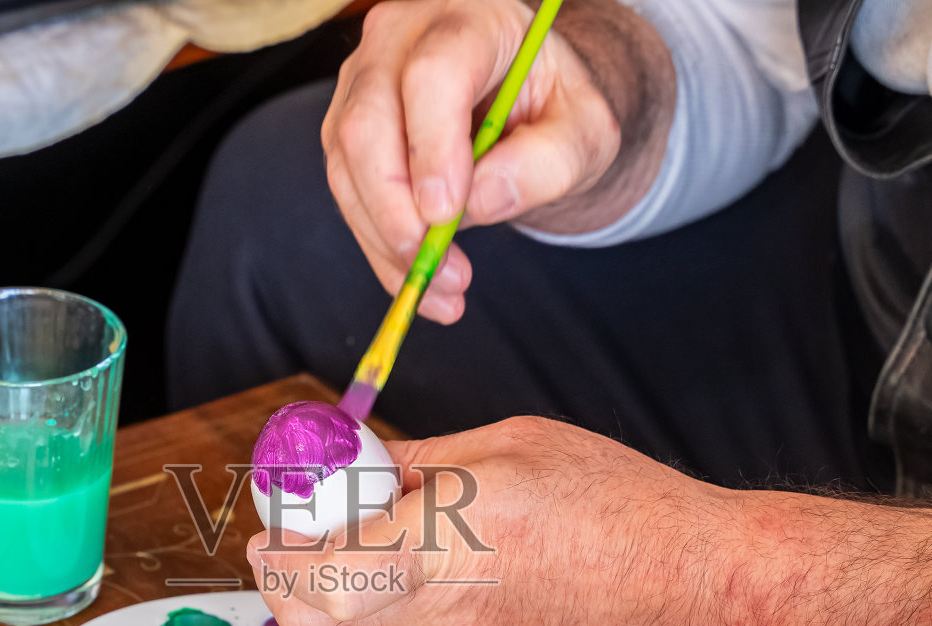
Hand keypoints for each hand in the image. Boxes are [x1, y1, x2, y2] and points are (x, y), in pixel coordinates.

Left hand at [249, 416, 733, 625]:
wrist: (699, 583)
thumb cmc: (619, 503)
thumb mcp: (509, 445)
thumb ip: (424, 463)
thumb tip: (367, 468)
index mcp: (443, 547)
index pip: (317, 577)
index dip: (278, 555)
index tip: (277, 524)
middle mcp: (445, 612)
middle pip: (322, 621)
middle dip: (292, 581)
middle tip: (304, 537)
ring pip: (374, 621)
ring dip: (361, 577)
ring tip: (408, 525)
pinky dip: (415, 591)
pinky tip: (464, 553)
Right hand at [321, 0, 674, 322]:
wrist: (527, 105)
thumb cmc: (556, 109)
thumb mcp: (585, 132)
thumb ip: (549, 161)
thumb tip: (480, 200)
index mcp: (468, 17)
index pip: (432, 75)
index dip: (432, 149)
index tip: (446, 217)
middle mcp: (399, 37)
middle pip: (366, 123)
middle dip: (395, 210)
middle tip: (438, 271)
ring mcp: (362, 81)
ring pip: (347, 166)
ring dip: (386, 241)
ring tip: (442, 292)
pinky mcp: (345, 128)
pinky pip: (347, 193)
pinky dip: (379, 246)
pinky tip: (419, 282)